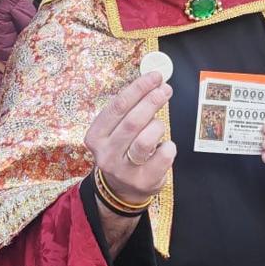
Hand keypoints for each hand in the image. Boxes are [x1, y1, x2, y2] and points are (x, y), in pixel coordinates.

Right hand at [84, 73, 176, 203]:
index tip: (155, 76)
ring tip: (160, 124)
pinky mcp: (143, 181)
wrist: (120, 189)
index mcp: (96, 136)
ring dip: (158, 126)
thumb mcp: (116, 130)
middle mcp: (106, 154)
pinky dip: (169, 146)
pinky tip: (166, 145)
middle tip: (165, 90)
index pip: (117, 106)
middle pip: (132, 121)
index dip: (138, 88)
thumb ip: (129, 108)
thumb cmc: (122, 149)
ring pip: (145, 140)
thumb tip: (152, 81)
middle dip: (152, 101)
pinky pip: (163, 156)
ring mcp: (124, 170)